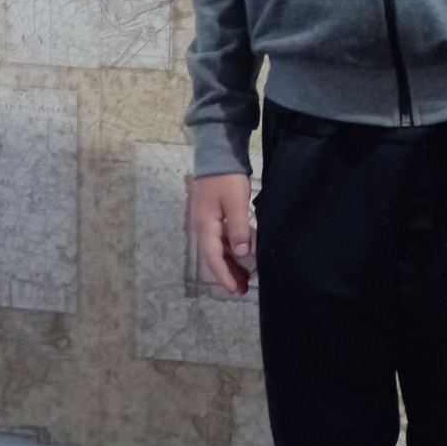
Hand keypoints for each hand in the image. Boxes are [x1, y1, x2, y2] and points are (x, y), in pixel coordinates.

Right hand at [190, 172, 254, 295]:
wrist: (217, 155)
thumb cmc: (227, 178)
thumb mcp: (236, 202)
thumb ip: (238, 228)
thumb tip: (242, 254)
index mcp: (205, 226)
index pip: (213, 258)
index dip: (224, 276)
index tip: (234, 290)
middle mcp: (201, 227)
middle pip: (213, 257)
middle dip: (227, 274)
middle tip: (242, 290)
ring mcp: (206, 222)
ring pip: (217, 249)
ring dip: (229, 264)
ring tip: (244, 278)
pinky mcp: (212, 217)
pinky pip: (220, 239)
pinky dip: (231, 250)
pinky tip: (242, 255)